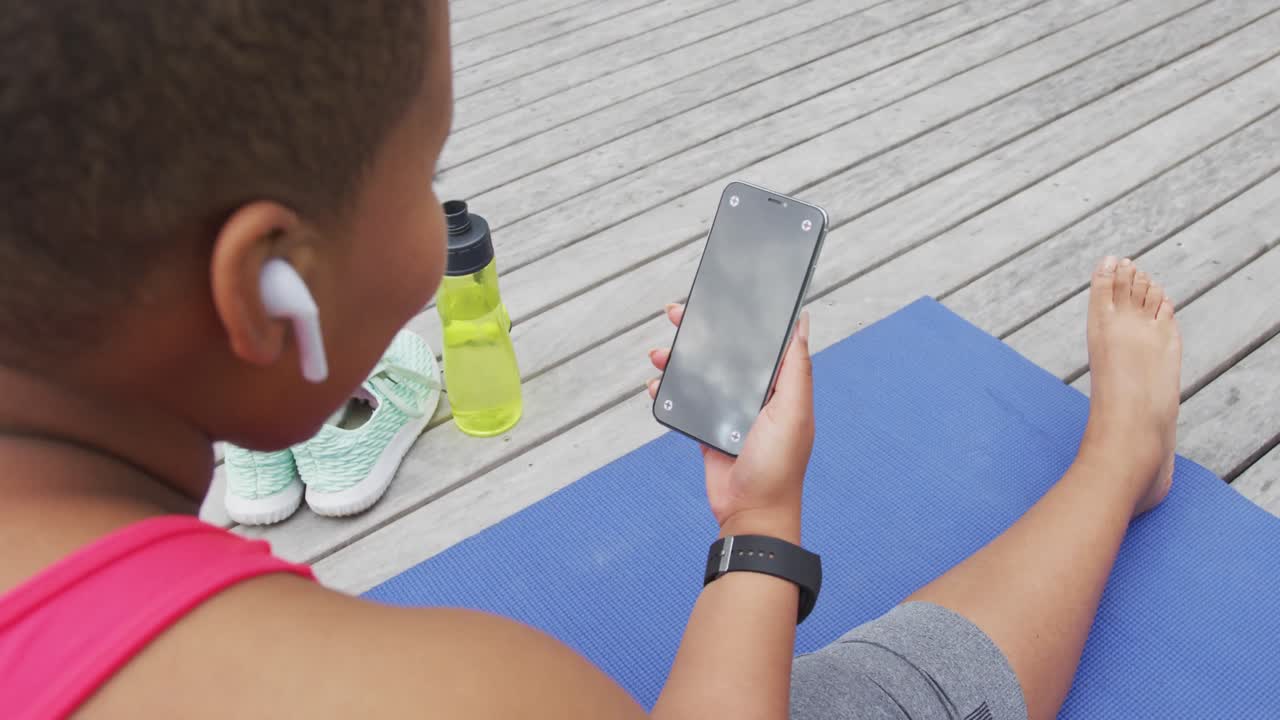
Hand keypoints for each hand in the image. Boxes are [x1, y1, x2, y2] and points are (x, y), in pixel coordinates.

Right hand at [648, 304, 814, 541]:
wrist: (750, 513)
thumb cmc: (779, 467)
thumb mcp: (793, 413)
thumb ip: (795, 369)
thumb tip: (802, 324)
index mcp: (779, 387)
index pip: (758, 343)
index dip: (739, 320)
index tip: (718, 300)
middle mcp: (754, 396)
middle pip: (724, 353)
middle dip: (700, 334)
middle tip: (677, 315)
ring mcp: (729, 412)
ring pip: (700, 375)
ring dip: (678, 360)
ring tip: (660, 353)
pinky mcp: (707, 430)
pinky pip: (685, 403)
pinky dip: (669, 390)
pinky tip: (656, 384)